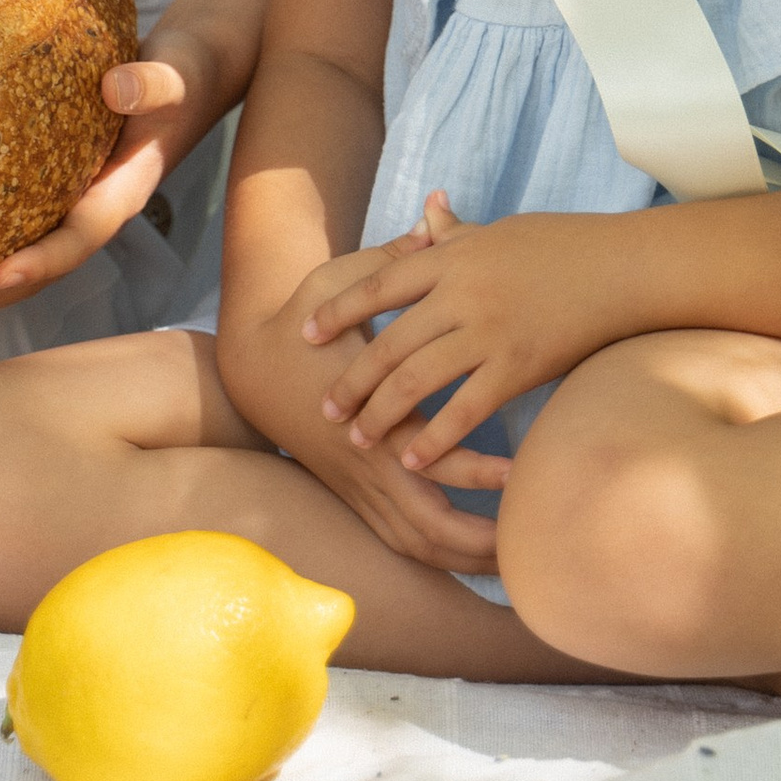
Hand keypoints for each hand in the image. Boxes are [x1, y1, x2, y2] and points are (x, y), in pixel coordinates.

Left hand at [0, 37, 213, 324]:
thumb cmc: (182, 73)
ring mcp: (76, 201)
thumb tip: (115, 87)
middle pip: (41, 268)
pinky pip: (17, 221)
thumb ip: (153, 84)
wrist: (188, 73)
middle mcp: (96, 207)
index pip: (80, 238)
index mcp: (124, 192)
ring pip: (24, 253)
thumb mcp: (175, 75)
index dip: (40, 262)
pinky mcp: (59, 184)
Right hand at [229, 251, 507, 576]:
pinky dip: (440, 554)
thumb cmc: (298, 315)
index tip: (522, 470)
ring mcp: (360, 484)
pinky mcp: (358, 492)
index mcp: (368, 412)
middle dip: (479, 541)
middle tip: (531, 538)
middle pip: (427, 525)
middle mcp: (366, 461)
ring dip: (464, 558)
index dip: (474, 469)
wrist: (250, 361)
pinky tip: (477, 556)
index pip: (427, 455)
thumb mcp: (336, 279)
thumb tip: (436, 220)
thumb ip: (391, 261)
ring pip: (417, 543)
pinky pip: (403, 539)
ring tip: (517, 559)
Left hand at [302, 192, 624, 479]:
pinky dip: (435, 437)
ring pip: (418, 379)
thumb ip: (454, 232)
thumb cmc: (560, 245)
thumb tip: (427, 207)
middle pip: (389, 341)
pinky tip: (414, 460)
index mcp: (452, 257)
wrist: (619, 267)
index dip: (339, 313)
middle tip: (325, 407)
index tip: (306, 334)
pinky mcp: (517, 367)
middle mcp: (461, 293)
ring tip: (359, 439)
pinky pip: (465, 409)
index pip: (378, 285)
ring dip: (382, 413)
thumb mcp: (498, 231)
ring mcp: (488, 331)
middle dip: (352, 378)